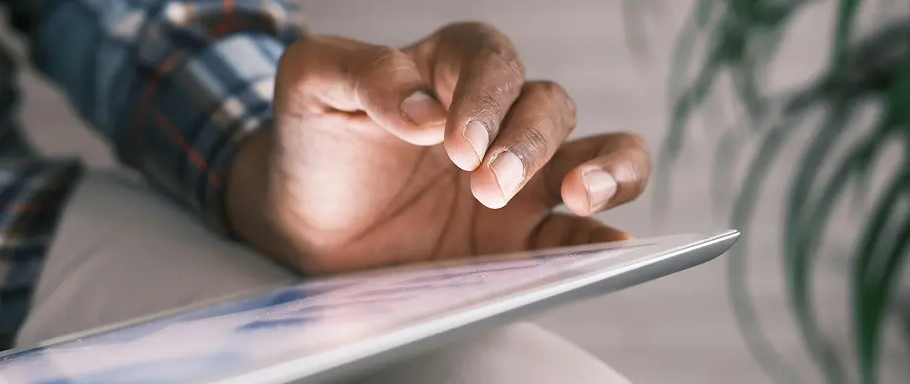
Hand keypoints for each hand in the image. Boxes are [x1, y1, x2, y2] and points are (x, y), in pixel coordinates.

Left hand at [227, 22, 650, 273]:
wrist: (305, 221)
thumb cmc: (314, 142)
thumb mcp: (313, 88)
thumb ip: (362, 74)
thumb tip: (423, 109)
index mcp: (448, 70)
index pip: (491, 61)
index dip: (485, 96)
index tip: (454, 142)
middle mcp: (496, 118)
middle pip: (548, 106)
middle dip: (526, 142)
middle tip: (485, 185)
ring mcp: (518, 178)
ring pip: (597, 152)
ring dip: (606, 168)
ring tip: (582, 194)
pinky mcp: (521, 236)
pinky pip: (579, 230)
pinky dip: (601, 234)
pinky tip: (610, 243)